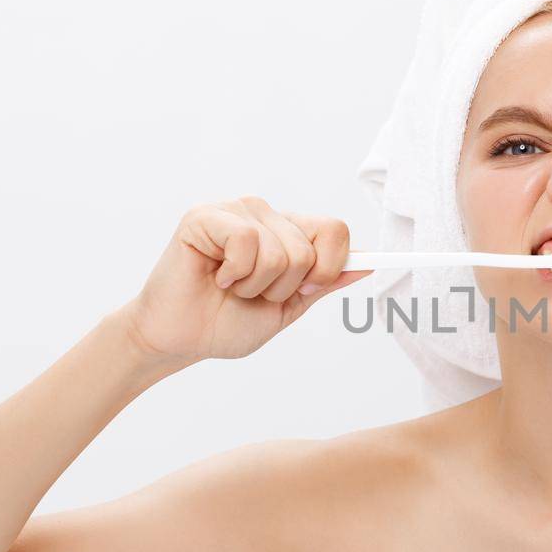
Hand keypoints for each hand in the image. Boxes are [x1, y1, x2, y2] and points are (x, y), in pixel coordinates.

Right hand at [119, 196, 371, 363]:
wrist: (182, 340)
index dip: (330, 267)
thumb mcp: (289, 307)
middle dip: (284, 288)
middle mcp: (265, 214)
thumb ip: (325, 282)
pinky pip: (246, 241)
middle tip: (250, 293)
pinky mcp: (205, 216)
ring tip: (230, 286)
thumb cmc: (227, 322)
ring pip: (279, 249)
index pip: (335, 230)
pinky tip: (215, 275)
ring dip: (255, 284)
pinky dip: (234, 272)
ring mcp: (235, 210)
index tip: (306, 291)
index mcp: (288, 231)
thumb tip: (369, 264)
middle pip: (309, 248)